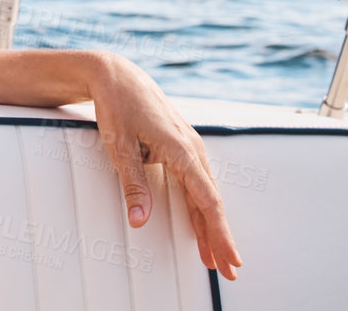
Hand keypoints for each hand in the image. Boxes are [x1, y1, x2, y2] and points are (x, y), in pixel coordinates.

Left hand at [86, 52, 243, 279]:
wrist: (117, 76)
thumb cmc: (118, 105)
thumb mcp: (119, 147)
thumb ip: (133, 185)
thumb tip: (140, 221)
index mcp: (181, 149)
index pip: (207, 201)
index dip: (219, 232)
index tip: (229, 258)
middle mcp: (192, 148)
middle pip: (211, 202)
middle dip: (220, 238)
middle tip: (229, 270)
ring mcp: (190, 147)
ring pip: (205, 193)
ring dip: (211, 225)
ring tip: (214, 256)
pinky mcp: (182, 146)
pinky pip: (197, 182)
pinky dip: (201, 207)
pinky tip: (201, 225)